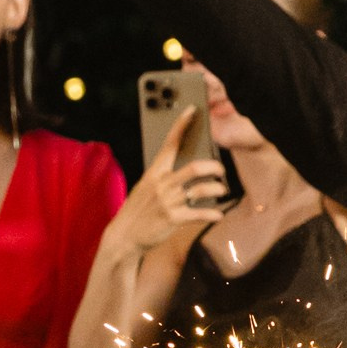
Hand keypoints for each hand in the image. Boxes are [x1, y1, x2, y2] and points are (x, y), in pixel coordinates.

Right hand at [106, 105, 226, 258]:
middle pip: (195, 167)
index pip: (170, 143)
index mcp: (154, 173)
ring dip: (217, 189)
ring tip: (221, 190)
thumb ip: (162, 177)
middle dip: (214, 167)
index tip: (193, 110)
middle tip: (221, 170)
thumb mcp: (145, 188)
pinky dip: (214, 213)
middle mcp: (162, 184)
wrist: (125, 236)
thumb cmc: (138, 210)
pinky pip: (201, 213)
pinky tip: (218, 214)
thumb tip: (183, 167)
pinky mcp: (174, 219)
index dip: (182, 125)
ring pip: (202, 189)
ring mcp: (168, 202)